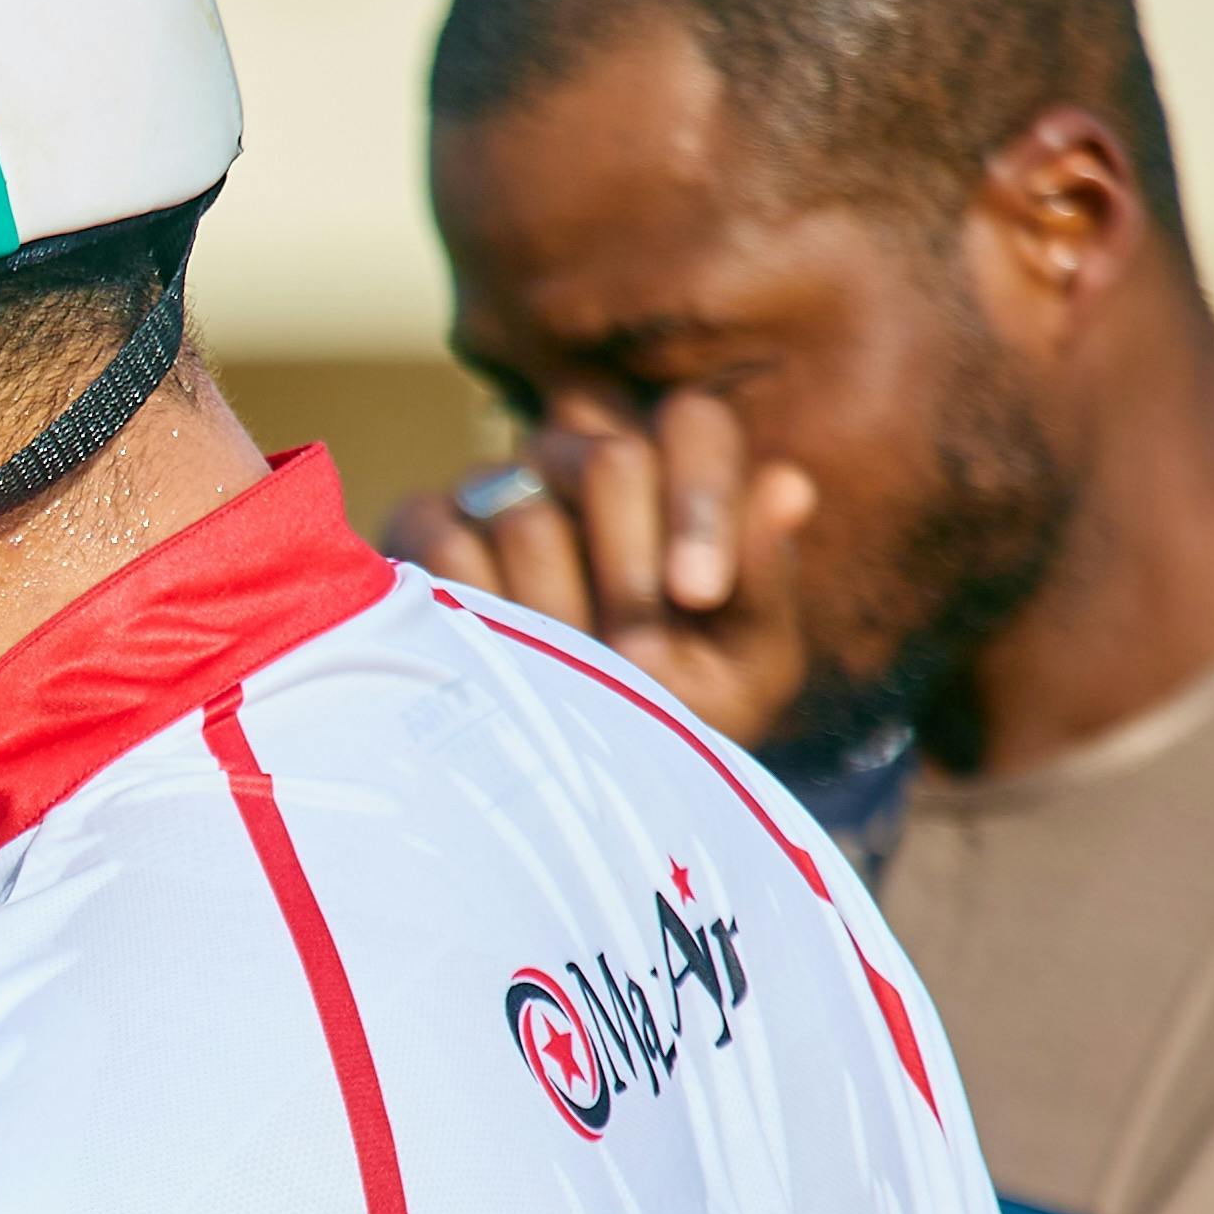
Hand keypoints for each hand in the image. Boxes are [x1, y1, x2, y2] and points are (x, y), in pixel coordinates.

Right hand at [387, 398, 819, 750]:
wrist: (567, 789)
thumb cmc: (673, 720)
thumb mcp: (746, 671)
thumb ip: (767, 580)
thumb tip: (788, 485)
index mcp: (677, 480)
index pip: (694, 424)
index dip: (700, 501)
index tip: (697, 595)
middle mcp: (587, 464)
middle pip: (612, 460)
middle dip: (632, 575)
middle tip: (633, 652)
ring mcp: (501, 489)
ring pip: (525, 517)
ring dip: (554, 620)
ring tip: (565, 674)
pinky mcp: (426, 526)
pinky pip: (446, 541)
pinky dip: (479, 614)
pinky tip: (496, 658)